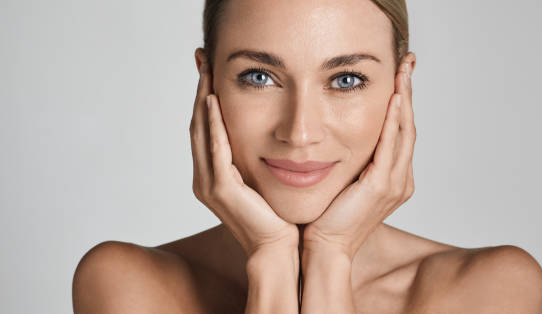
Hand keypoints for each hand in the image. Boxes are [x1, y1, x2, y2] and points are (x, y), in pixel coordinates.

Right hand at [189, 50, 297, 258]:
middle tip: (203, 60)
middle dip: (200, 90)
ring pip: (201, 132)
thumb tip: (266, 133)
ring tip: (206, 71)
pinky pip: (215, 150)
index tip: (209, 70)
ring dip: (203, 100)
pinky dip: (213, 125)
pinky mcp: (220, 189)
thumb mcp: (262, 179)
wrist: (278, 248)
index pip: (206, 128)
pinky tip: (214, 101)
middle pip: (198, 125)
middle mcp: (205, 178)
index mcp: (213, 175)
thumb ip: (254, 158)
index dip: (205, 98)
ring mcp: (209, 184)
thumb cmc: (276, 216)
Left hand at [302, 55, 416, 259]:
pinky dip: (393, 121)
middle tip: (407, 63)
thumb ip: (354, 161)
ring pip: (404, 132)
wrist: (324, 247)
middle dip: (408, 92)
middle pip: (408, 127)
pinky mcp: (381, 187)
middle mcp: (400, 179)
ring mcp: (394, 184)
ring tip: (403, 71)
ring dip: (404, 99)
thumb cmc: (329, 216)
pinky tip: (393, 99)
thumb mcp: (346, 182)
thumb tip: (343, 136)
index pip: (401, 132)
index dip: (402, 102)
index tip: (400, 75)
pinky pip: (390, 146)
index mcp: (393, 178)